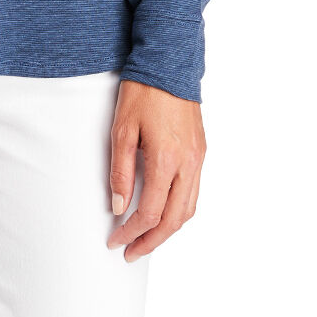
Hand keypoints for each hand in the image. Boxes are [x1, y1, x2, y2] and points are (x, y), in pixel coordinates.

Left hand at [106, 79, 205, 259]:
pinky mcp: (201, 152)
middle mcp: (188, 164)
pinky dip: (178, 210)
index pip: (149, 212)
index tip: (115, 240)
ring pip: (188, 209)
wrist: (169, 64)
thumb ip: (120, 171)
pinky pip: (194, 192)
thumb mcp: (121, 130)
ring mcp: (198, 159)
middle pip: (173, 220)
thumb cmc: (143, 92)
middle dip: (151, 241)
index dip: (131, 232)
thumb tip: (118, 205)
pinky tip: (163, 212)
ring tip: (146, 239)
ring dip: (168, 230)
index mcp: (166, 160)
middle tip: (131, 252)